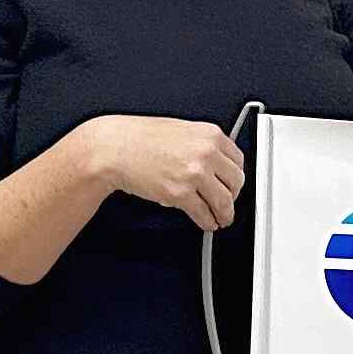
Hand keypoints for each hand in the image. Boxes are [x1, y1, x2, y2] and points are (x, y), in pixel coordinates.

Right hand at [78, 115, 245, 230]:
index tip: (232, 184)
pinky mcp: (180, 194)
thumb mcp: (181, 130)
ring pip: (224, 202)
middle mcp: (206, 153)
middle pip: (236, 182)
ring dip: (225, 214)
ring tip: (221, 218)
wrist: (114, 147)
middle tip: (228, 203)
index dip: (235, 176)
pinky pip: (203, 214)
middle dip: (233, 196)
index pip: (238, 160)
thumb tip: (217, 165)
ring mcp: (195, 174)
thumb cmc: (139, 138)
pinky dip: (208, 222)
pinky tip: (207, 222)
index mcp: (210, 134)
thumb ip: (202, 145)